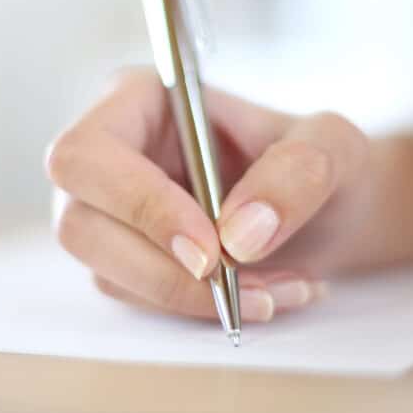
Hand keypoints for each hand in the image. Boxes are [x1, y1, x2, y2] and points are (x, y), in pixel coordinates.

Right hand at [44, 68, 372, 321]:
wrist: (332, 212)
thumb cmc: (322, 162)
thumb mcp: (334, 148)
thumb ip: (297, 174)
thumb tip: (237, 235)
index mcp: (139, 101)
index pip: (90, 154)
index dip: (139, 205)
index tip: (211, 249)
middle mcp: (109, 156)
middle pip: (78, 224)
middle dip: (160, 269)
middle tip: (236, 288)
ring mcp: (110, 213)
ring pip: (106, 273)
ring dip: (192, 298)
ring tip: (278, 290)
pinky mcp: (127, 261)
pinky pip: (140, 300)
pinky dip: (201, 311)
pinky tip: (264, 296)